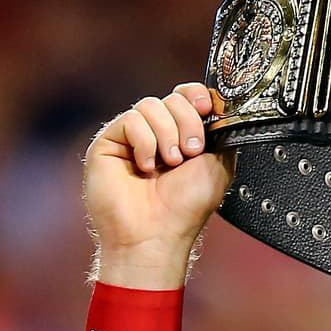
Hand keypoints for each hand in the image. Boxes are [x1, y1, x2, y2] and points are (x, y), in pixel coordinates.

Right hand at [83, 83, 235, 286]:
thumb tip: (218, 106)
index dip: (197, 96)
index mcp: (184, 137)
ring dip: (167, 134)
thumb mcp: (218, 167)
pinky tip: (146, 167)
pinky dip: (145, 142)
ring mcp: (132, 137)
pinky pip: (131, 119)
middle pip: (173, 98)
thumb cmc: (185, 208)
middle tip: (190, 153)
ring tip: (169, 164)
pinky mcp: (109, 141)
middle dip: (187, 122)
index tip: (207, 108)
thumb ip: (220, 133)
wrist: (156, 233)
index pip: (188, 97)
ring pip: (150, 105)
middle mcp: (158, 134)